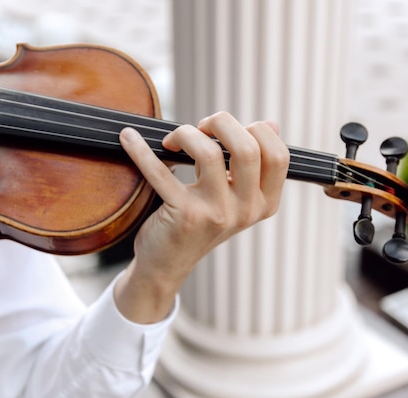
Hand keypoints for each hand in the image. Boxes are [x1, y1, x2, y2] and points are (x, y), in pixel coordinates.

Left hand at [114, 112, 288, 322]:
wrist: (168, 264)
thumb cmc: (201, 222)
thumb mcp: (235, 198)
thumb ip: (251, 165)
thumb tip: (271, 124)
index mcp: (264, 204)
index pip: (278, 156)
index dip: (255, 130)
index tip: (228, 131)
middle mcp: (246, 211)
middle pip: (247, 148)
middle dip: (221, 123)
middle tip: (200, 128)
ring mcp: (215, 214)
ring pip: (209, 152)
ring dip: (186, 133)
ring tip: (173, 140)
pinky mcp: (183, 215)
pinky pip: (161, 171)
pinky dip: (140, 150)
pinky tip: (128, 138)